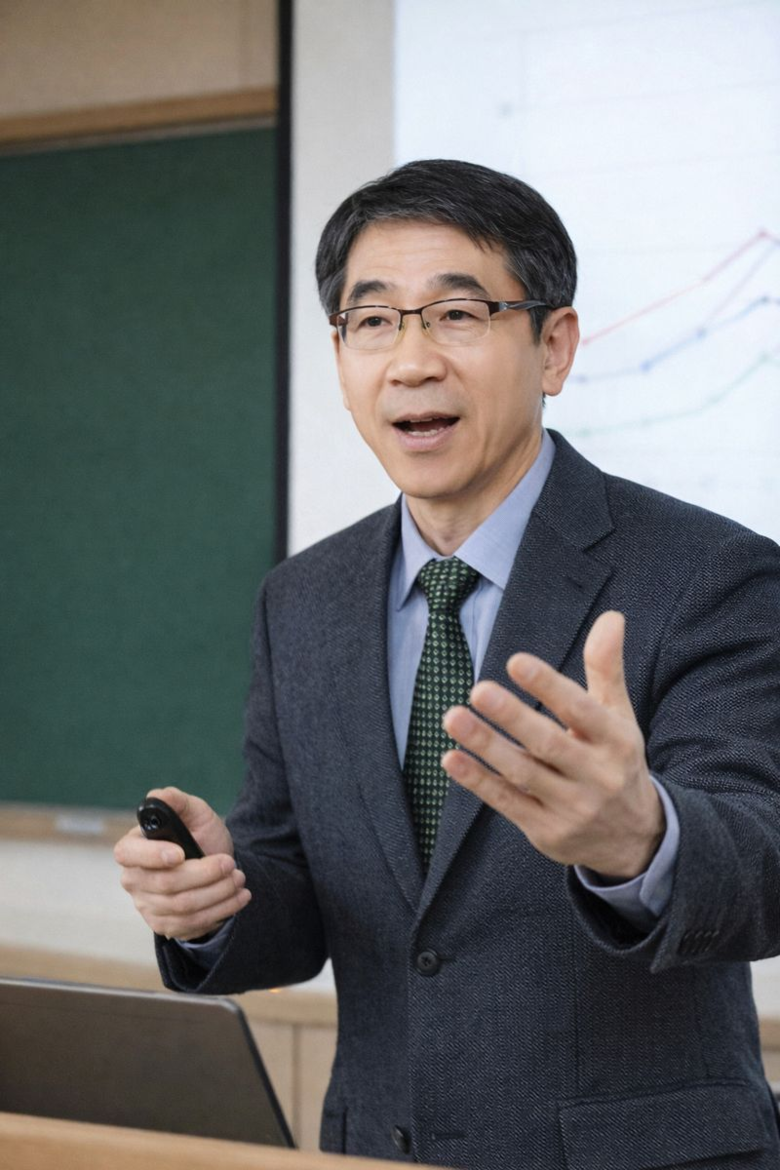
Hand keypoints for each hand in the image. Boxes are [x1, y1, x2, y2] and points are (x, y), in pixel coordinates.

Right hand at [114, 786, 250, 940]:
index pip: (128, 854)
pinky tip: (238, 897)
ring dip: (218, 893)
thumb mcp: (196, 813)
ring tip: (239, 879)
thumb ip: (178, 801)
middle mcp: (133, 878)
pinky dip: (220, 910)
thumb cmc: (200, 835)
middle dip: (204, 875)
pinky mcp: (163, 925)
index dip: (153, 855)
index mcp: (133, 847)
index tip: (180, 854)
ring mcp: (146, 905)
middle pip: (165, 884)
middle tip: (231, 865)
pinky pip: (191, 924)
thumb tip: (158, 795)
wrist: (217, 865)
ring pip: (182, 906)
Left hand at [442, 611, 664, 877]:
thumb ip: (607, 667)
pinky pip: (507, 803)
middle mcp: (596, 776)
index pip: (581, 710)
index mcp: (616, 741)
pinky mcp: (546, 832)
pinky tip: (451, 759)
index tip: (515, 662)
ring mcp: (571, 807)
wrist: (633, 838)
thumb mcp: (618, 716)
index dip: (549, 686)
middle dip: (512, 717)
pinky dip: (478, 782)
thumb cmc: (615, 760)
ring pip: (523, 774)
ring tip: (453, 717)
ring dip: (486, 745)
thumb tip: (611, 616)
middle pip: (549, 743)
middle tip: (478, 689)